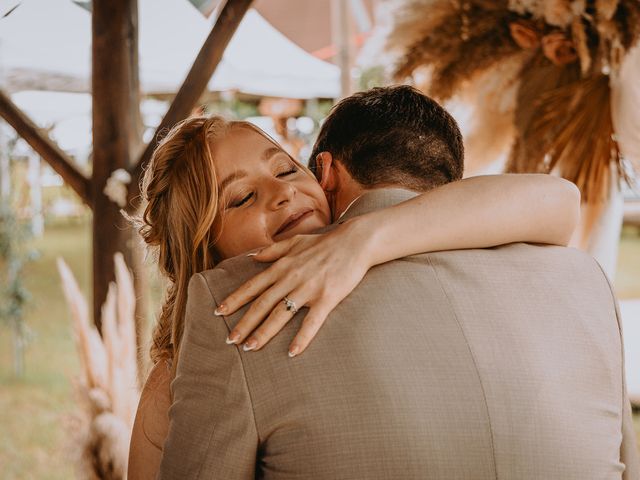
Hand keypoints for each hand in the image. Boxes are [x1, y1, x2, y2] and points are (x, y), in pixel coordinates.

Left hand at [216, 219, 374, 356]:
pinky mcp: (327, 297)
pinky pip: (312, 321)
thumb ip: (272, 250)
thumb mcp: (295, 242)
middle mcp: (290, 278)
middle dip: (243, 323)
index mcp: (281, 266)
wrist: (355, 241)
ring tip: (250, 348)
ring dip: (263, 332)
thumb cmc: (325, 242)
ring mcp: (308, 288)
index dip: (234, 300)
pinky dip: (302, 338)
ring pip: (280, 314)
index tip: (218, 313)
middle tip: (229, 340)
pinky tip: (292, 352)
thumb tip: (253, 258)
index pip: (252, 286)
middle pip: (261, 304)